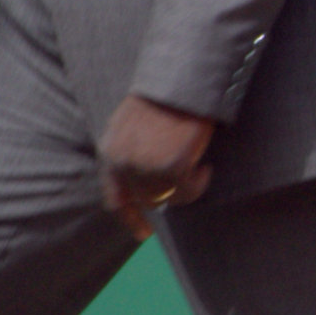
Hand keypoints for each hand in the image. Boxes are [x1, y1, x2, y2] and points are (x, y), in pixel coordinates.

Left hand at [98, 95, 216, 239]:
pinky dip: (198, 182)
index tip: (143, 233)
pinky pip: (187, 190)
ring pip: (168, 197)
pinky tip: (204, 167)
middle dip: (167, 194)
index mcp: (111, 152)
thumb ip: (131, 150)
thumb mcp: (132, 124)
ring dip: (185, 187)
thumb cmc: (164, 96)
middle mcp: (124, 164)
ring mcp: (147, 167)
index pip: (116, 198)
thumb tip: (146, 177)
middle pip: (146, 199)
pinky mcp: (173, 167)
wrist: (182, 81)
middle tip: (187, 183)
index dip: (130, 218)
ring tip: (199, 168)